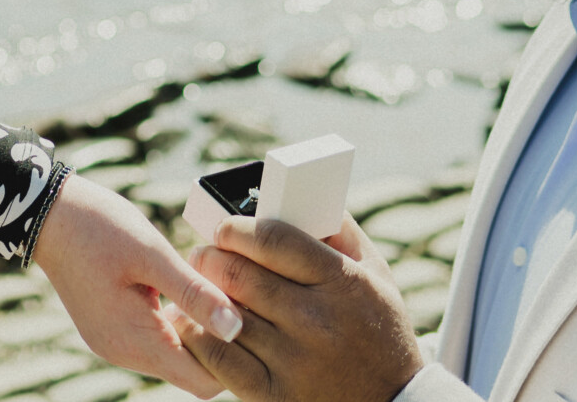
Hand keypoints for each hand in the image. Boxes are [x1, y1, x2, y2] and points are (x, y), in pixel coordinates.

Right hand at [33, 173, 245, 398]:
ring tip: (213, 289)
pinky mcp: (112, 328)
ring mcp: (115, 342)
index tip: (249, 317)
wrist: (48, 212)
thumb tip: (236, 327)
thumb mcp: (152, 254)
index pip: (203, 381)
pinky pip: (155, 339)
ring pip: (174, 356)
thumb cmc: (99, 227)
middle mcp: (123, 352)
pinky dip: (177, 322)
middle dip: (218, 342)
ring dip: (197, 330)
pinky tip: (186, 289)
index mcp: (134, 341)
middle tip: (238, 299)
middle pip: (190, 372)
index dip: (234, 356)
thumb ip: (194, 293)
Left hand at [177, 214, 423, 401]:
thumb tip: (302, 194)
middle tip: (203, 253)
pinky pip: (220, 359)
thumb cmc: (379, 328)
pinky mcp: (275, 394)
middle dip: (210, 256)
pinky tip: (197, 324)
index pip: (273, 240)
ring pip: (225, 314)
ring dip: (201, 294)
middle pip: (240, 274)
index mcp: (340, 281)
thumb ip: (342, 230)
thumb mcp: (376, 274)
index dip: (237, 227)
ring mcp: (294, 360)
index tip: (225, 227)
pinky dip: (199, 336)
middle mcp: (316, 319)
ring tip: (199, 284)